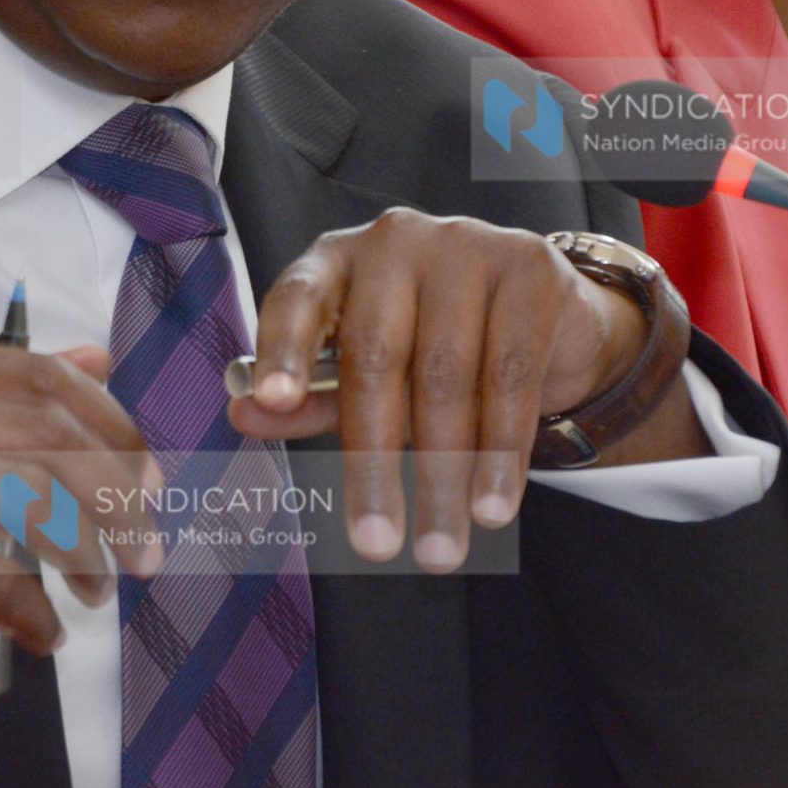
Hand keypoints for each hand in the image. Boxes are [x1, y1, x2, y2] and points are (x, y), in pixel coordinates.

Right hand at [0, 344, 162, 734]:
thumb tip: (96, 363)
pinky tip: (41, 632)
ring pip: (22, 497)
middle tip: (145, 542)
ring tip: (99, 588)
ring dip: (83, 550)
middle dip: (112, 491)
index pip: (29, 372)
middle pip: (39, 433)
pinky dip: (31, 612)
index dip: (104, 419)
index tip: (147, 472)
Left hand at [229, 207, 700, 574]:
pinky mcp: (528, 269)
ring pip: (445, 375)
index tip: (272, 403)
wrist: (544, 315)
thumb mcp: (364, 371)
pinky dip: (500, 452)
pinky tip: (492, 506)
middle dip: (372, 460)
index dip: (282, 351)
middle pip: (375, 354)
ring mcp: (465, 247)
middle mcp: (395, 241)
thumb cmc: (430, 343)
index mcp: (338, 260)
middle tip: (375, 544)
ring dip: (443, 475)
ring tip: (440, 546)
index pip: (297, 299)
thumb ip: (308, 395)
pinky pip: (511, 374)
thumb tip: (243, 417)